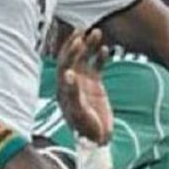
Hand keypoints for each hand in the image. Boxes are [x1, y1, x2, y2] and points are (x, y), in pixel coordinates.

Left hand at [57, 29, 111, 143]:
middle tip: (84, 30)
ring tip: (97, 33)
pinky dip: (100, 58)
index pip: (63, 65)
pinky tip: (106, 50)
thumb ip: (73, 93)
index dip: (70, 52)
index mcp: (63, 88)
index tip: (79, 40)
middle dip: (77, 44)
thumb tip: (68, 74)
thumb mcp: (78, 111)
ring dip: (89, 46)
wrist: (96, 139)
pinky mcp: (94, 85)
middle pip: (72, 58)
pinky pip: (96, 67)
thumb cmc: (85, 128)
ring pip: (84, 60)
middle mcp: (70, 83)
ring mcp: (82, 82)